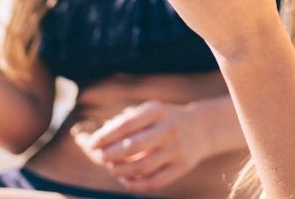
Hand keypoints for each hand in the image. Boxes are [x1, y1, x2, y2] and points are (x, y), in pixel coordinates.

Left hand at [71, 101, 209, 192]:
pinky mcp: (182, 167)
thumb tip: (100, 137)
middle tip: (101, 157)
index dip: (105, 136)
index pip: (126, 124)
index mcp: (158, 111)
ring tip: (112, 168)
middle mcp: (168, 129)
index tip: (92, 144)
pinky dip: (134, 184)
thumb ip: (126, 120)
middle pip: (132, 147)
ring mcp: (176, 149)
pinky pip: (153, 182)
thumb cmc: (166, 120)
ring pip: (141, 167)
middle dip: (110, 154)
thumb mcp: (150, 111)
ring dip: (120, 170)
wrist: (202, 128)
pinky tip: (124, 179)